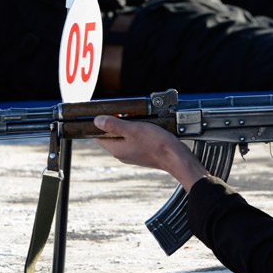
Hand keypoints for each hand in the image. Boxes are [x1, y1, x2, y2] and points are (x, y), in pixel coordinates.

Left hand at [93, 115, 208, 190]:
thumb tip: (96, 121)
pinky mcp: (142, 154)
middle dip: (118, 123)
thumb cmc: (156, 144)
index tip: (110, 115)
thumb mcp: (133, 129)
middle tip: (127, 116)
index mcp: (116, 150)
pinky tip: (146, 128)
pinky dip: (137, 133)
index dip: (102, 125)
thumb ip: (113, 124)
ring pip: (124, 138)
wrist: (176, 157)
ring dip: (129, 127)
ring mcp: (132, 155)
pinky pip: (134, 141)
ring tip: (138, 121)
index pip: (99, 137)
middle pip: (112, 136)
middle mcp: (122, 154)